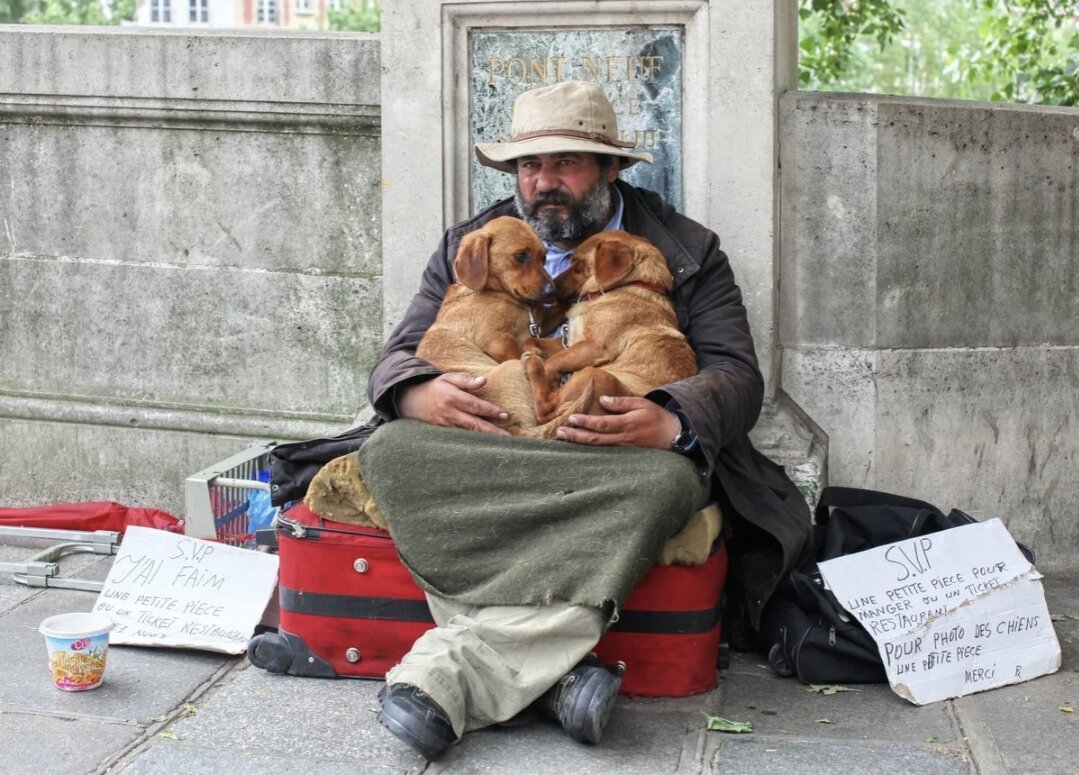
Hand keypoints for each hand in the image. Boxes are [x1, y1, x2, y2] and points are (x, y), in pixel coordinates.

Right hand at [398, 373, 511, 435]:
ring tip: (501, 445)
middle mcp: (450, 413)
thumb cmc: (434, 387)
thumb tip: (484, 380)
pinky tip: (485, 448)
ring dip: (485, 440)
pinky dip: (473, 444)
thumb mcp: (448, 378)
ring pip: (469, 434)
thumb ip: (466, 380)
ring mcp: (446, 425)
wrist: (410, 400)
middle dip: (492, 431)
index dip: (491, 411)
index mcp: (452, 398)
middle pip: (474, 424)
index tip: (506, 415)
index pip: (475, 405)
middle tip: (509, 438)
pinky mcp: (443, 433)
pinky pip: (460, 439)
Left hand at [554, 396, 681, 448]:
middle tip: (559, 432)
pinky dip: (590, 447)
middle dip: (576, 435)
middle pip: (595, 439)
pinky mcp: (624, 452)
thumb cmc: (656, 416)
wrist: (672, 435)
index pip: (602, 424)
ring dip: (579, 442)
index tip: (571, 418)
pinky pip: (604, 450)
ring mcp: (623, 447)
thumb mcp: (641, 403)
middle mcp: (623, 438)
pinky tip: (579, 444)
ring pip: (598, 447)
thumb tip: (602, 400)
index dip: (586, 422)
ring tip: (564, 437)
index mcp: (627, 424)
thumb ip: (621, 403)